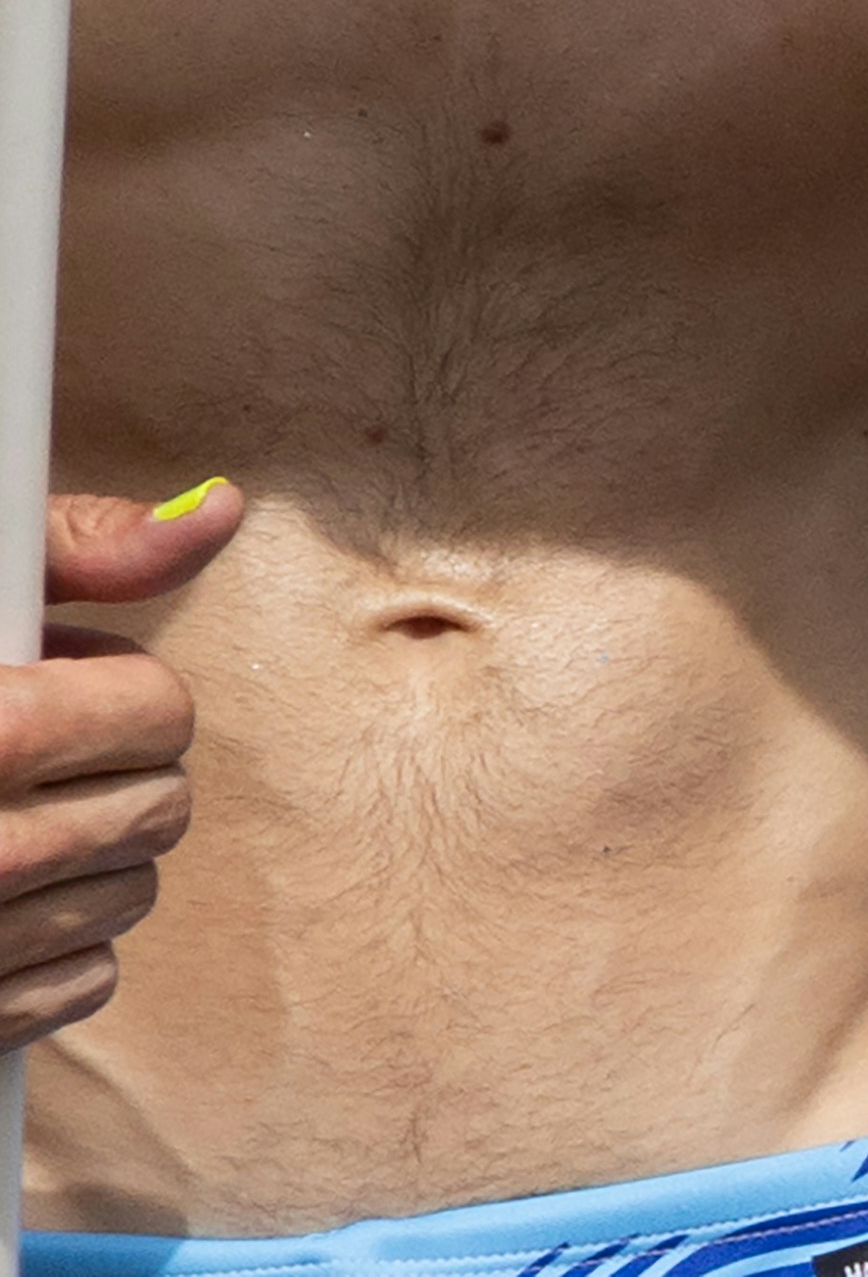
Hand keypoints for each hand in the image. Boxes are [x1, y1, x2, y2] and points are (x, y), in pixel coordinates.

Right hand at [0, 482, 245, 1042]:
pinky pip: (88, 978)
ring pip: (135, 892)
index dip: (116, 687)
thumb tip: (223, 510)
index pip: (161, 712)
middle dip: (113, 769)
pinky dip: (53, 940)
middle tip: (30, 753)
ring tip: (0, 818)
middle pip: (164, 804)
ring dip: (87, 853)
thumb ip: (73, 549)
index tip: (57, 683)